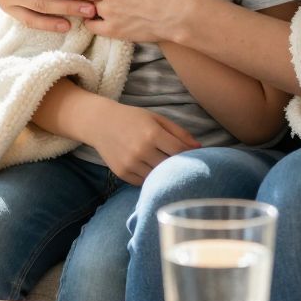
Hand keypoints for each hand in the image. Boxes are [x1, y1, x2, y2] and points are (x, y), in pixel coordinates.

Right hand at [85, 98, 199, 184]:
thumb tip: (199, 148)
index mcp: (152, 134)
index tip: (195, 157)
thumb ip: (179, 133)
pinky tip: (152, 170)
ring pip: (157, 177)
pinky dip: (150, 178)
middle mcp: (141, 150)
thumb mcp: (157, 119)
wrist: (100, 123)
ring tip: (169, 169)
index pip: (179, 151)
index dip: (190, 155)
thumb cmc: (133, 119)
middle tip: (184, 165)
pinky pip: (143, 182)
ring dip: (164, 174)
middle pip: (169, 166)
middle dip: (179, 166)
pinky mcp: (122, 173)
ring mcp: (130, 163)